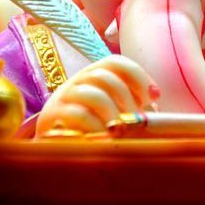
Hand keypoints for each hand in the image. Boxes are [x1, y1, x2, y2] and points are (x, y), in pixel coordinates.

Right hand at [35, 55, 159, 136]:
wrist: (50, 142)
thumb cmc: (88, 126)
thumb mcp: (110, 112)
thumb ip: (130, 107)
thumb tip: (154, 111)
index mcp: (93, 75)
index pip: (115, 62)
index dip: (138, 75)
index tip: (154, 96)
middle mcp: (77, 81)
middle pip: (105, 77)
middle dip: (127, 99)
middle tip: (137, 121)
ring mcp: (63, 98)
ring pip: (93, 95)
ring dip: (113, 113)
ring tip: (120, 131)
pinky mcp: (52, 117)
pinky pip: (79, 115)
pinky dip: (97, 126)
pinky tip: (105, 138)